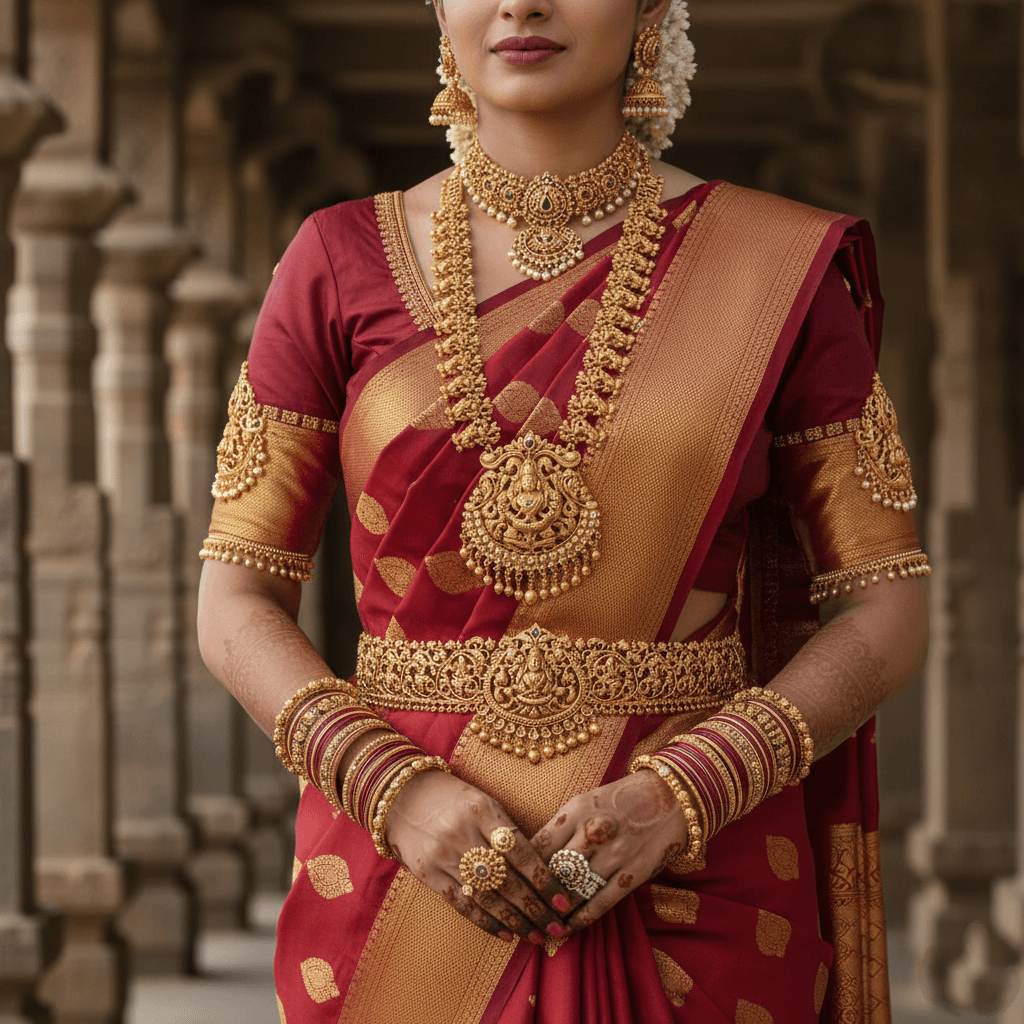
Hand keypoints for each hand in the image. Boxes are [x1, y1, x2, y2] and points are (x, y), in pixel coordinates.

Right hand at [385, 769, 573, 944]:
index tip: (564, 901)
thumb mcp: (483, 802)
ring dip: (515, 922)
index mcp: (483, 811)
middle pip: (507, 880)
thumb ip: (507, 830)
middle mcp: (464, 835)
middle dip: (535, 908)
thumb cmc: (454, 799)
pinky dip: (485, 922)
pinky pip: (461, 903)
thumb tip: (540, 867)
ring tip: (537, 936)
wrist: (403, 796)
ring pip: (486, 897)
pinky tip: (506, 934)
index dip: (544, 880)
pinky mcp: (427, 873)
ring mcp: (444, 856)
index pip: (522, 853)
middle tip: (557, 928)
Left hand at [532, 770, 687, 932]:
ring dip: (556, 911)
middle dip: (536, 894)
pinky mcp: (633, 873)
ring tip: (541, 923)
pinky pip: (601, 902)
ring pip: (575, 890)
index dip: (523, 868)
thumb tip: (532, 856)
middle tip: (521, 911)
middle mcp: (594, 832)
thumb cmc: (619, 800)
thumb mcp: (584, 802)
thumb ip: (560, 827)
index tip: (513, 883)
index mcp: (577, 810)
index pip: (539, 845)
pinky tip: (569, 927)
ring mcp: (614, 854)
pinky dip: (582, 918)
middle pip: (555, 871)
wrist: (670, 797)